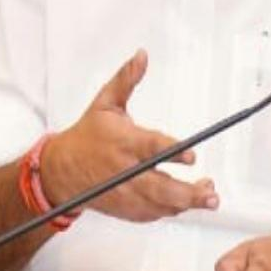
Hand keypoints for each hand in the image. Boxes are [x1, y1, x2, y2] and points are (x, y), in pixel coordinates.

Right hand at [40, 49, 218, 221]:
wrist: (60, 172)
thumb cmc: (87, 136)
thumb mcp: (104, 103)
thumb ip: (126, 80)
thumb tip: (142, 56)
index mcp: (123, 142)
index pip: (151, 148)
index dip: (172, 152)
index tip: (191, 156)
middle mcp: (125, 171)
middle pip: (160, 187)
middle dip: (188, 192)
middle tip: (210, 192)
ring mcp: (125, 194)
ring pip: (160, 205)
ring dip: (186, 203)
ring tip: (207, 196)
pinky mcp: (125, 208)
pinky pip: (152, 214)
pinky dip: (170, 210)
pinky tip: (186, 202)